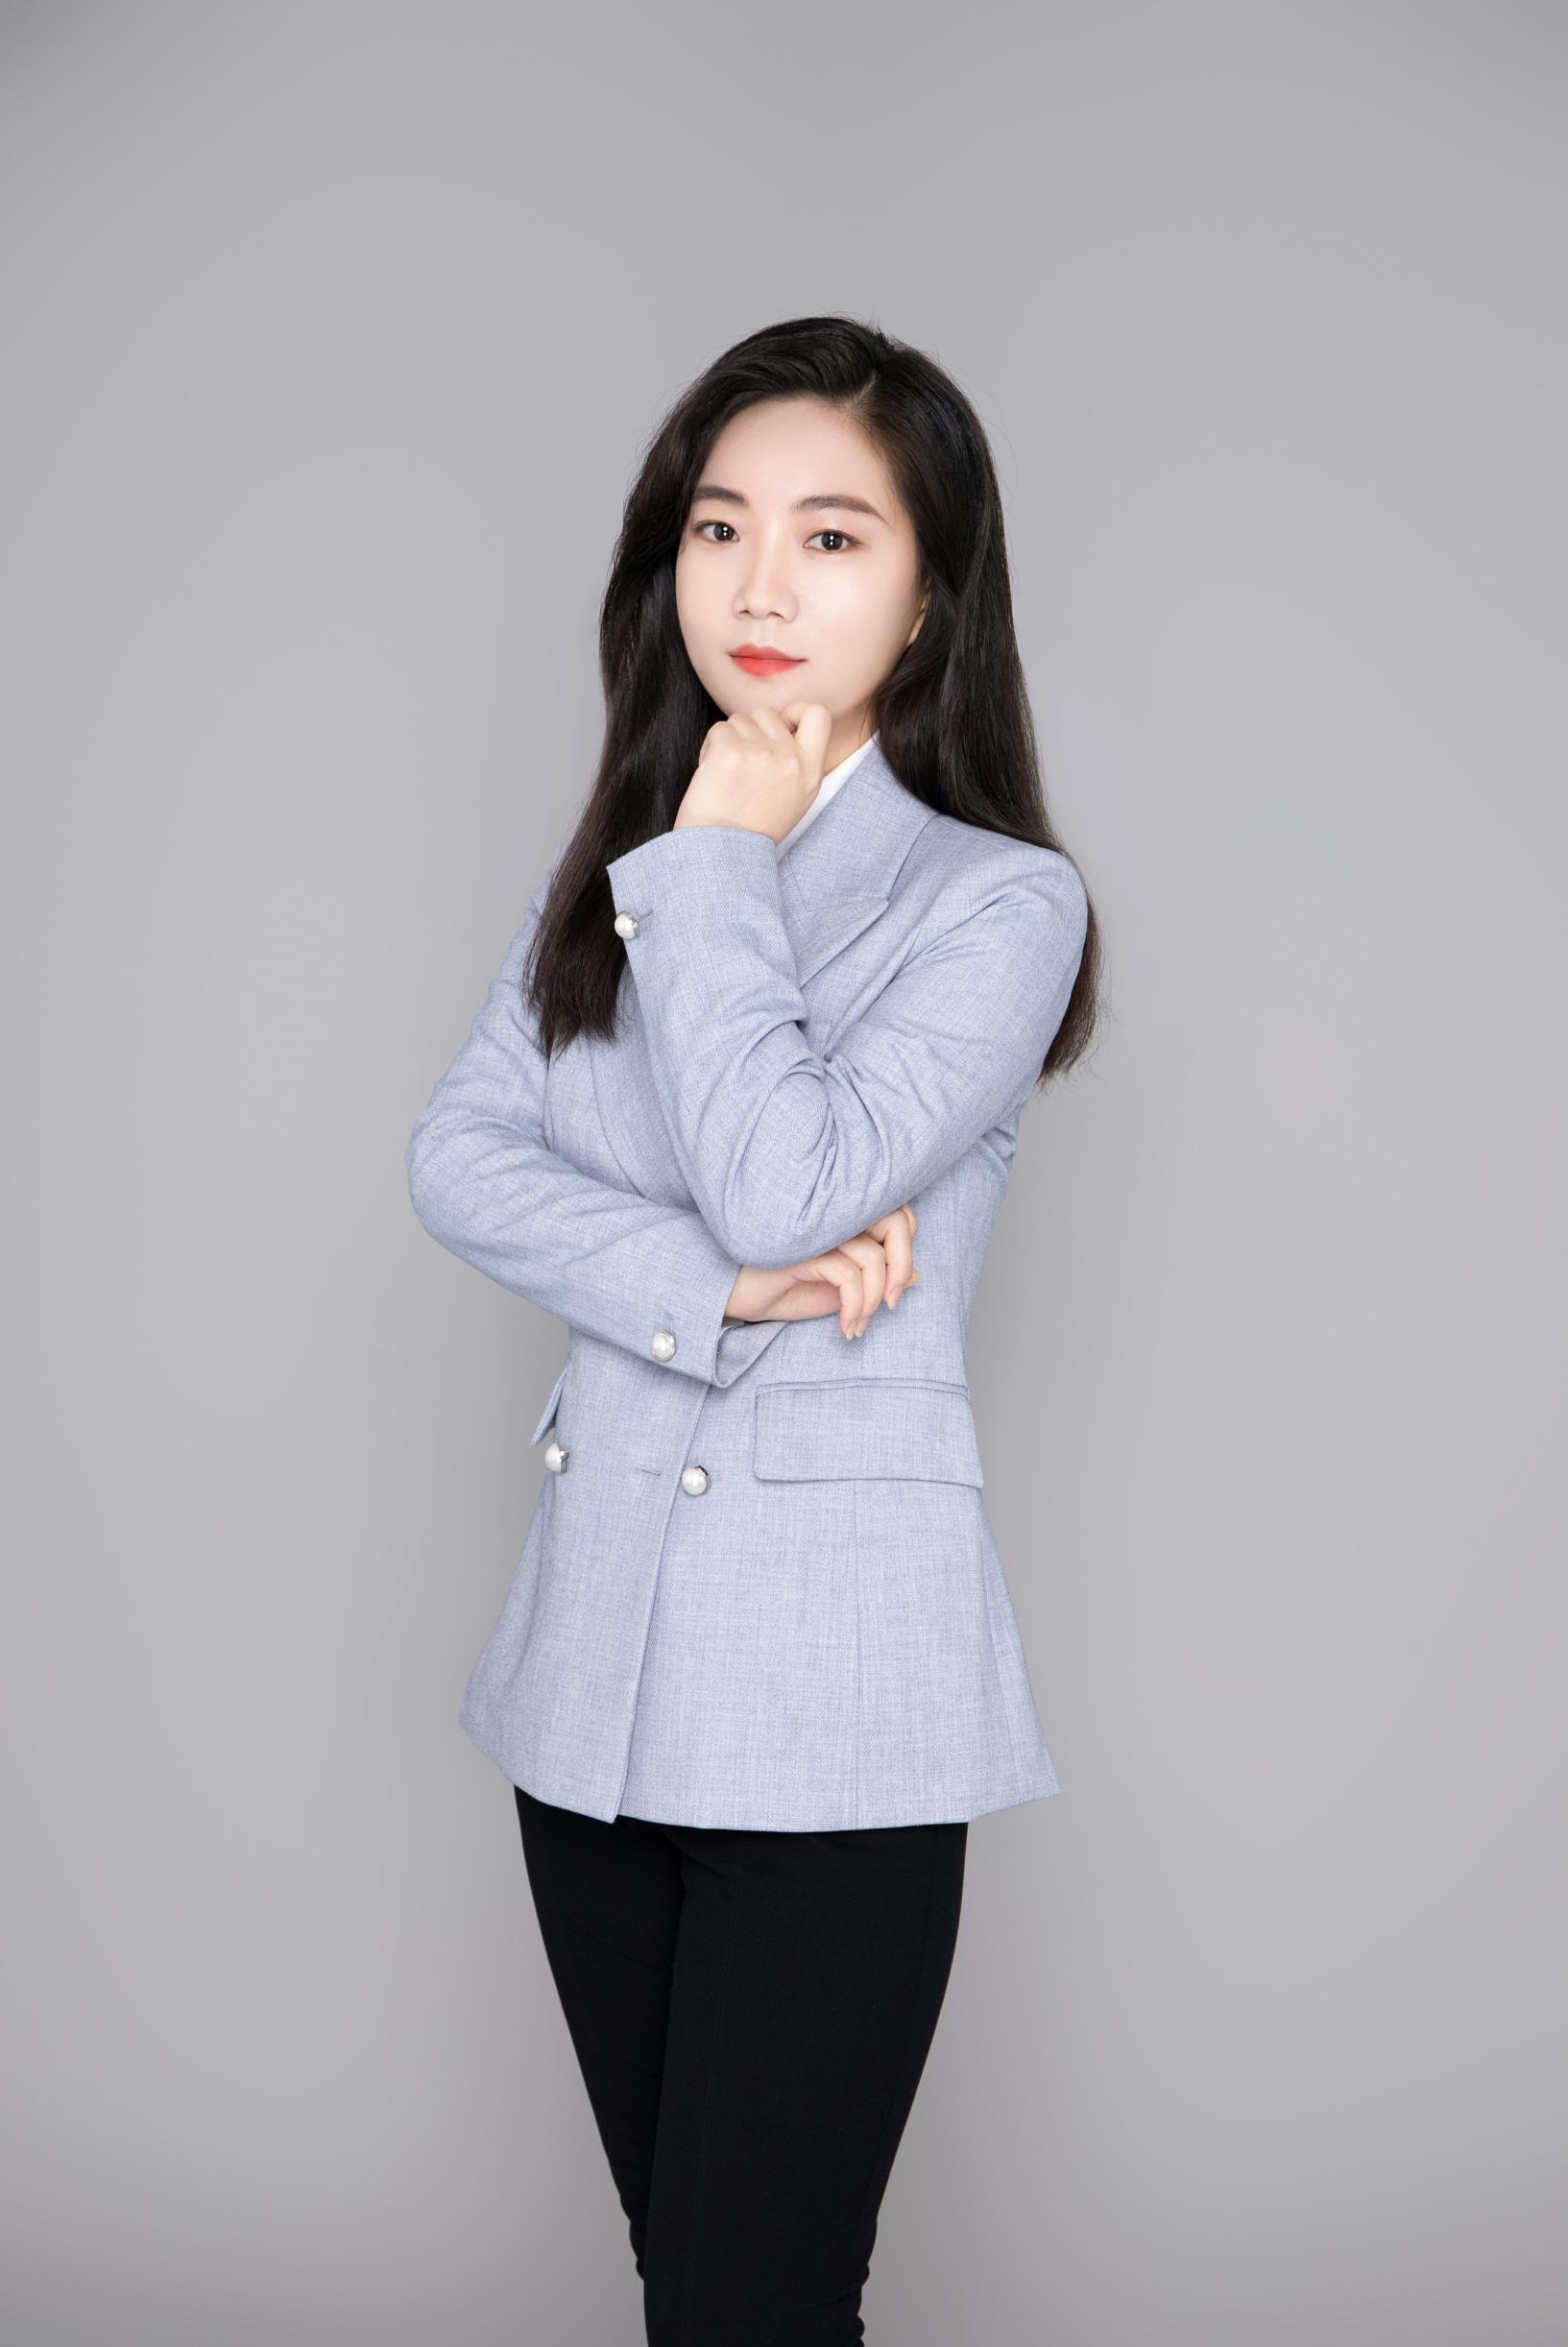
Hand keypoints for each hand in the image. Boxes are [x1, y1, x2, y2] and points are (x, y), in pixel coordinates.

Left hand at [676, 702, 835, 844]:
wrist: (721, 854)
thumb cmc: (751, 829)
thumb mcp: (795, 798)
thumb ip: (796, 761)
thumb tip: (783, 724)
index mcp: (812, 772)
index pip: (817, 714)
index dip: (794, 713)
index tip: (780, 728)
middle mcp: (790, 760)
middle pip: (766, 714)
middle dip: (750, 731)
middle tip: (742, 765)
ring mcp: (761, 754)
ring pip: (739, 720)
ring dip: (728, 740)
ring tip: (728, 775)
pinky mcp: (730, 752)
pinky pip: (718, 730)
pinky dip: (710, 748)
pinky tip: (713, 774)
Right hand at [724, 1205, 919, 1340]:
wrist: (737, 1298)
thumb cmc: (787, 1289)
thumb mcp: (842, 1289)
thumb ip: (878, 1278)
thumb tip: (918, 1274)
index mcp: (845, 1217)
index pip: (898, 1213)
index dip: (907, 1248)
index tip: (898, 1286)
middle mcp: (834, 1217)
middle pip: (895, 1222)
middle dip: (902, 1268)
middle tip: (894, 1305)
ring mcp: (818, 1231)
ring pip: (873, 1257)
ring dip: (874, 1301)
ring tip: (859, 1324)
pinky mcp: (803, 1250)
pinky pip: (848, 1276)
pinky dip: (856, 1307)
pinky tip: (846, 1326)